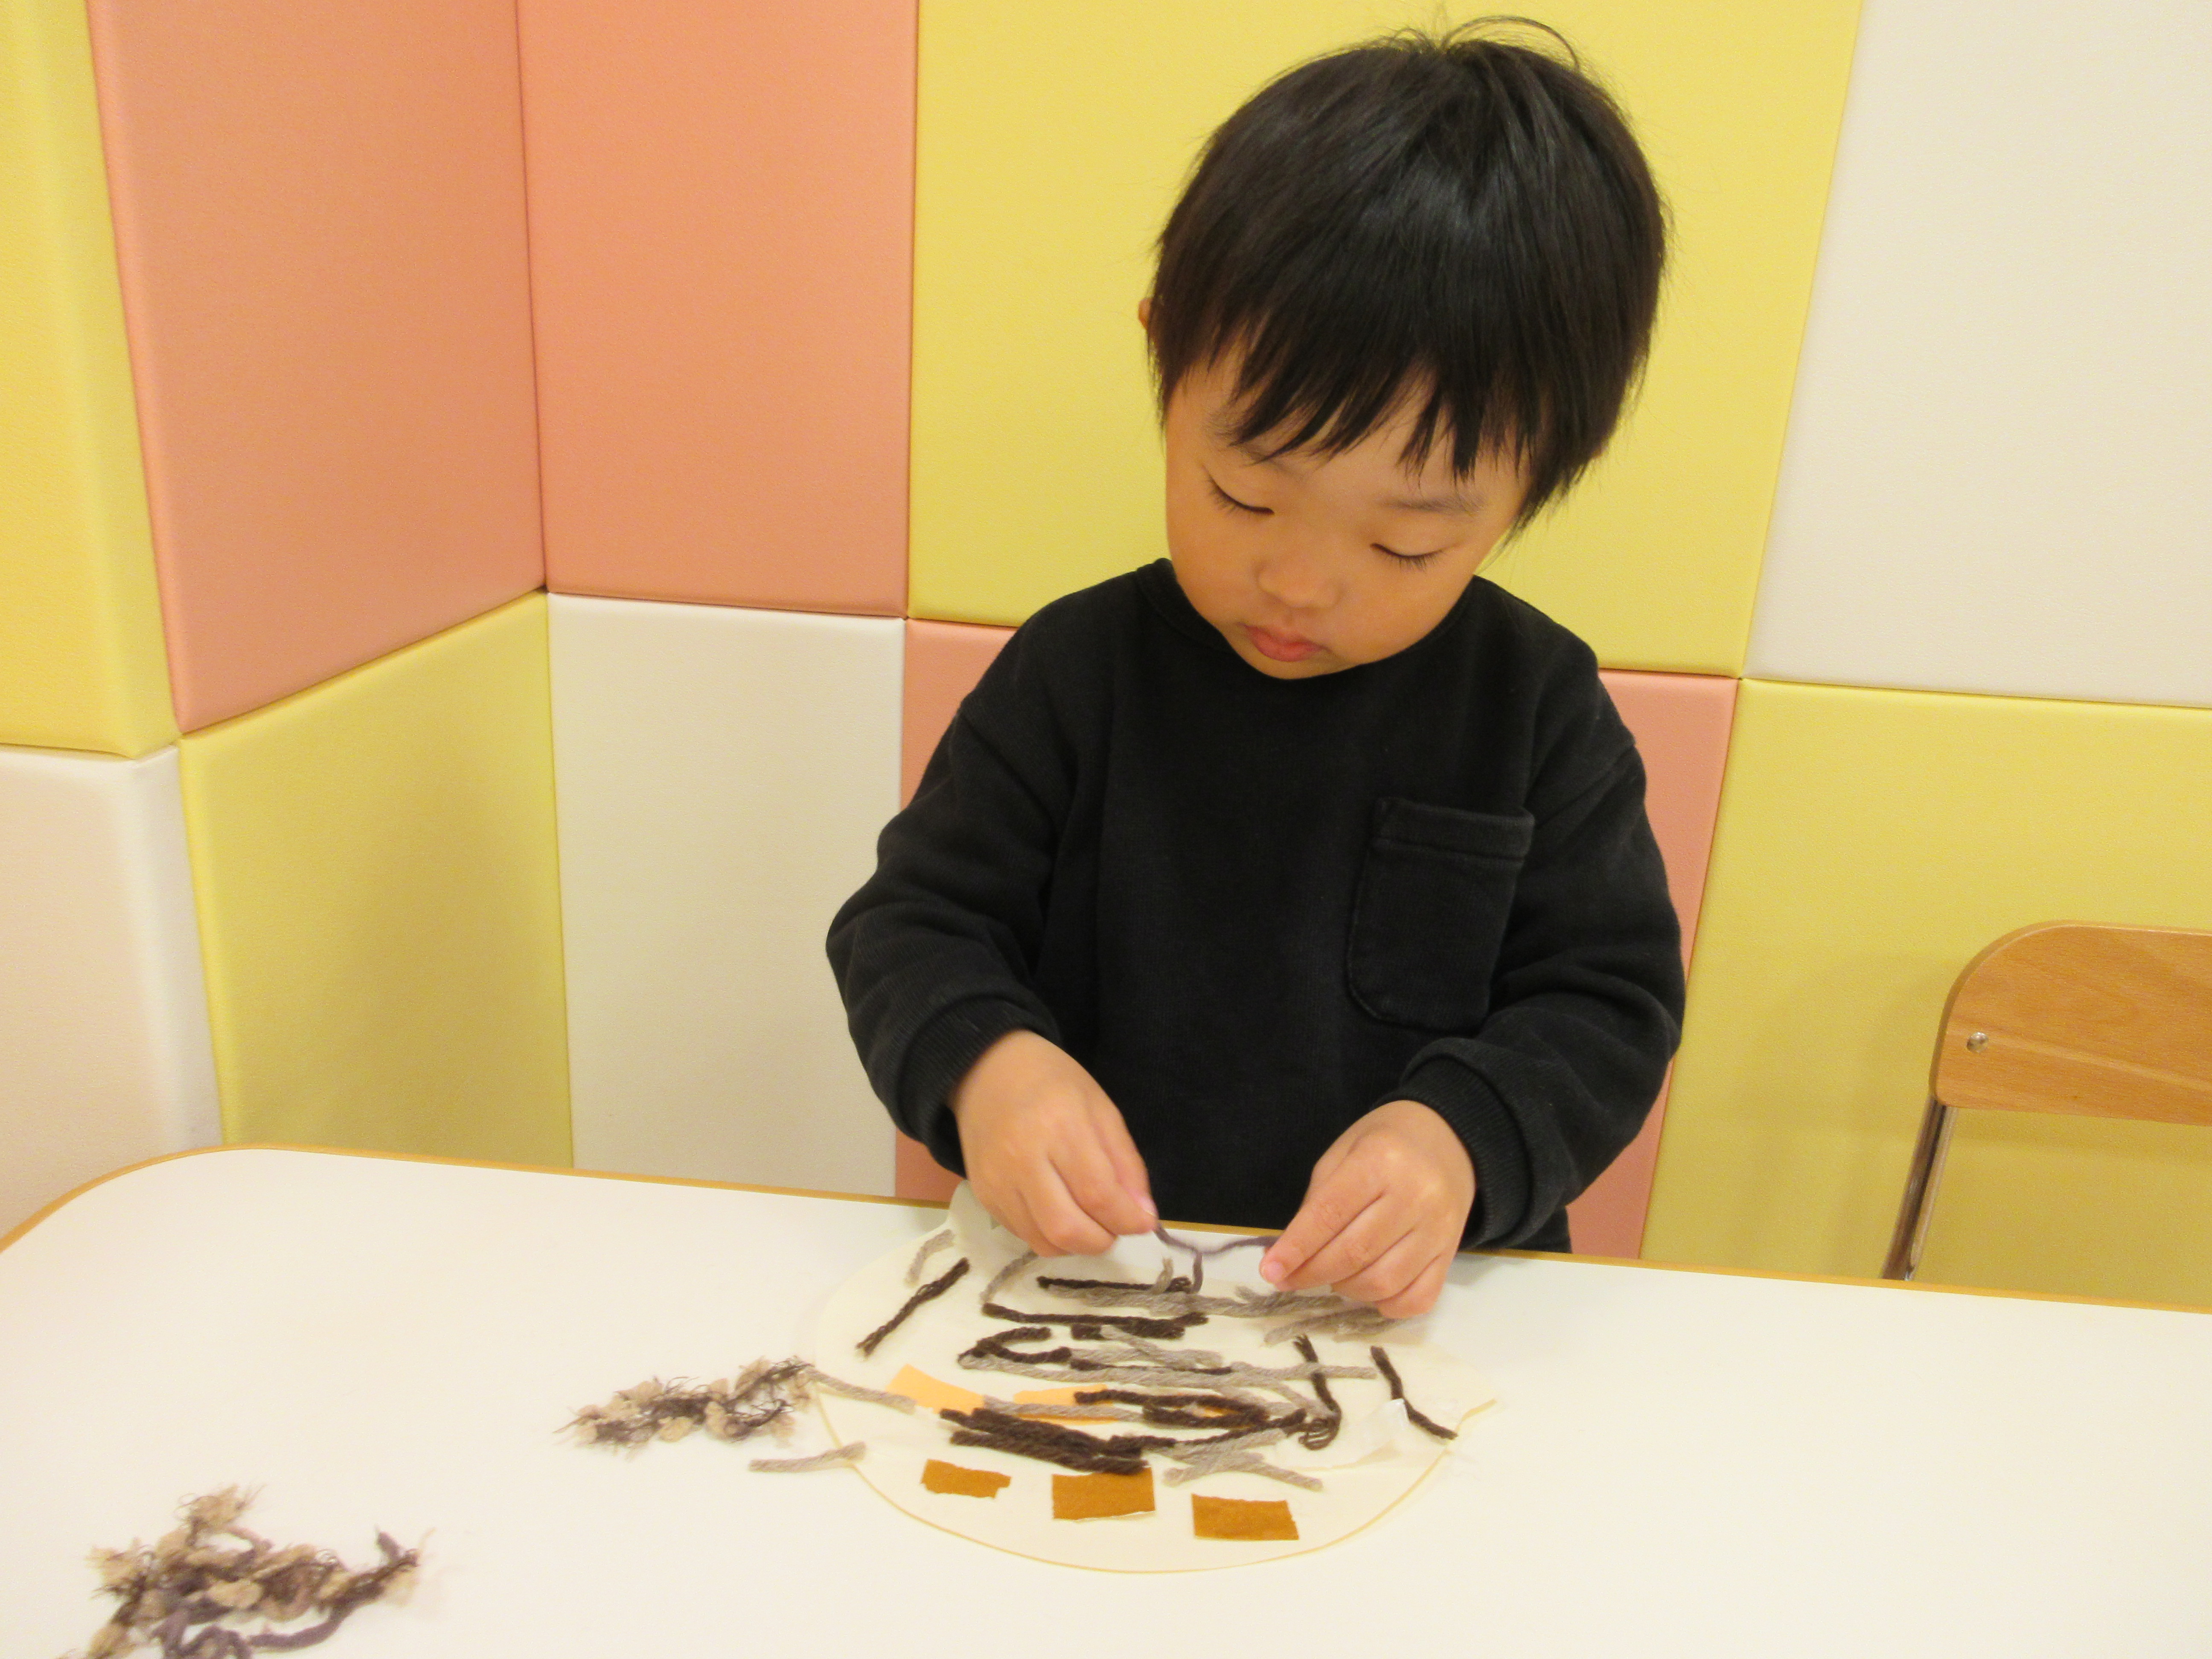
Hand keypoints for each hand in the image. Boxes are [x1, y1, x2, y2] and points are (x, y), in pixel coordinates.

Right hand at [950, 1029, 1156, 1255]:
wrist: (987, 1071)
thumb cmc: (1053, 1083)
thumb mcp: (1101, 1109)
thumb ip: (1126, 1163)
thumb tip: (1143, 1217)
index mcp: (1059, 1126)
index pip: (1098, 1194)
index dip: (1127, 1219)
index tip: (1144, 1223)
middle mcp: (1022, 1159)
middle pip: (1068, 1229)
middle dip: (1103, 1240)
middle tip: (1115, 1226)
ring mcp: (998, 1182)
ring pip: (1045, 1242)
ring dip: (1078, 1244)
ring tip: (1090, 1222)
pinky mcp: (983, 1196)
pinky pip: (1024, 1236)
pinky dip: (1051, 1238)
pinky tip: (1061, 1213)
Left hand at [1259, 1101, 1473, 1316]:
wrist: (1448, 1139)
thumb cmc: (1385, 1143)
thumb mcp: (1342, 1154)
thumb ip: (1318, 1201)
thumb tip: (1291, 1255)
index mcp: (1380, 1161)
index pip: (1330, 1214)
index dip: (1296, 1248)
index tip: (1270, 1271)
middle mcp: (1414, 1196)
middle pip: (1354, 1253)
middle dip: (1312, 1274)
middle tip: (1289, 1279)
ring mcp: (1438, 1228)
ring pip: (1384, 1282)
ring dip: (1346, 1290)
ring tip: (1331, 1277)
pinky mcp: (1451, 1253)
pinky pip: (1418, 1298)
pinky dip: (1386, 1306)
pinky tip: (1368, 1291)